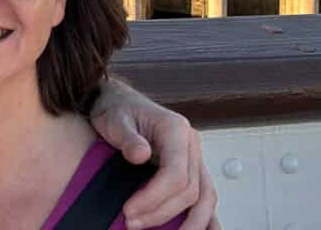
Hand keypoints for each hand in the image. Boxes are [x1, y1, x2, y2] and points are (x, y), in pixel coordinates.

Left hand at [89, 79, 218, 229]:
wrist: (118, 101)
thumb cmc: (117, 109)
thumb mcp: (115, 118)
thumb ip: (127, 137)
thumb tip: (141, 154)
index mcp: (176, 129)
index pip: (176, 174)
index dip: (154, 198)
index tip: (129, 210)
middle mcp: (191, 144)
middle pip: (189, 191)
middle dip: (161, 213)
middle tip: (132, 223)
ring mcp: (194, 158)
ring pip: (204, 198)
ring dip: (187, 223)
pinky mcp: (190, 169)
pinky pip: (205, 197)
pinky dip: (204, 218)